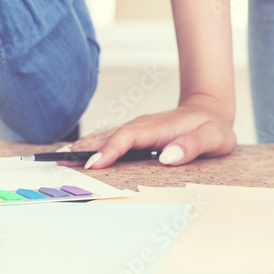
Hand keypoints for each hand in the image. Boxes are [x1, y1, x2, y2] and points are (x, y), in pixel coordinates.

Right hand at [70, 94, 236, 168]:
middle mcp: (143, 124)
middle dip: (86, 148)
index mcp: (158, 127)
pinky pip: (112, 137)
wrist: (210, 108)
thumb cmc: (212, 126)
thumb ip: (192, 146)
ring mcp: (138, 127)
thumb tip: (167, 156)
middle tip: (61, 161)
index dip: (109, 151)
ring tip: (62, 157)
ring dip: (85, 145)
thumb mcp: (212, 138)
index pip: (127, 138)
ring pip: (107, 134)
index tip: (92, 165)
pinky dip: (94, 143)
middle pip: (109, 135)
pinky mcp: (137, 132)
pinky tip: (81, 150)